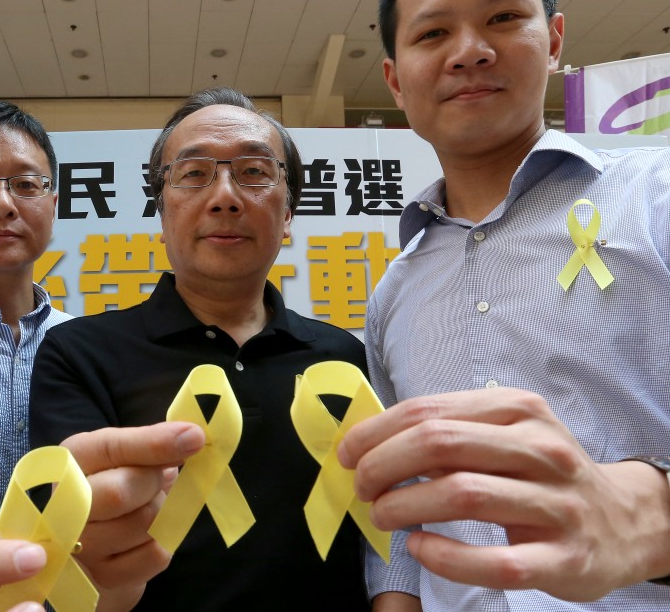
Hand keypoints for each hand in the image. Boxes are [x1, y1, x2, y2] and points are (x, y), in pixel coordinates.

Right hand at [62, 421, 204, 610]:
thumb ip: (154, 445)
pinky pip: (155, 555)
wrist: (102, 542)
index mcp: (74, 458)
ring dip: (162, 514)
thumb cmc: (119, 486)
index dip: (155, 443)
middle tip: (159, 483)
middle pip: (121, 493)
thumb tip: (191, 437)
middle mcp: (67, 501)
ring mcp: (82, 545)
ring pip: (144, 524)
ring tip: (149, 509)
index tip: (195, 437)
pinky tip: (149, 536)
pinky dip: (165, 542)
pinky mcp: (104, 577)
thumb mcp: (129, 457)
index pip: (113, 448)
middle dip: (153, 485)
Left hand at [337, 388, 669, 600]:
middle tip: (362, 487)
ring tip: (383, 515)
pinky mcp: (564, 557)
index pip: (428, 411)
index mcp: (518, 410)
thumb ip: (448, 430)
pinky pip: (496, 560)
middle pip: (439, 445)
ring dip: (404, 505)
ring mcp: (556, 503)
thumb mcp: (505, 433)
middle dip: (383, 465)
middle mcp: (540, 449)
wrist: (623, 521)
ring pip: (462, 494)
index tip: (348, 453)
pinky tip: (420, 547)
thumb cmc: (543, 474)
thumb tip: (370, 442)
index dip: (376, 432)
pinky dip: (447, 555)